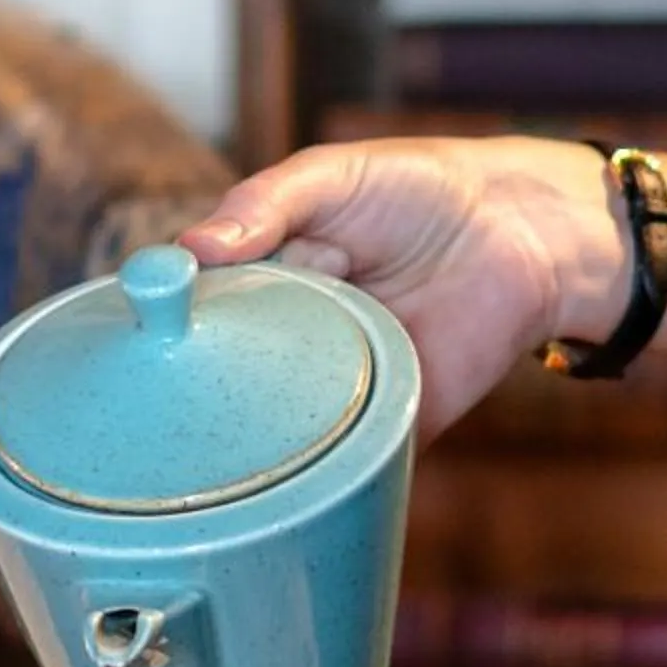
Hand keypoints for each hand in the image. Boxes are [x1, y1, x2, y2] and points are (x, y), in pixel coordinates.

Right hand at [179, 138, 627, 439]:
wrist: (523, 232)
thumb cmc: (418, 190)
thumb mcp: (331, 177)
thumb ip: (264, 205)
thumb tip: (193, 248)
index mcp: (261, 285)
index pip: (195, 319)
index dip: (167, 333)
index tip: (142, 342)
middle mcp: (286, 345)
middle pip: (226, 384)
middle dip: (207, 392)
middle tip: (184, 394)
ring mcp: (333, 391)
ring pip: (275, 437)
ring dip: (253, 445)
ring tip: (228, 445)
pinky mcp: (386, 428)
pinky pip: (344, 472)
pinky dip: (322, 482)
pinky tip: (289, 489)